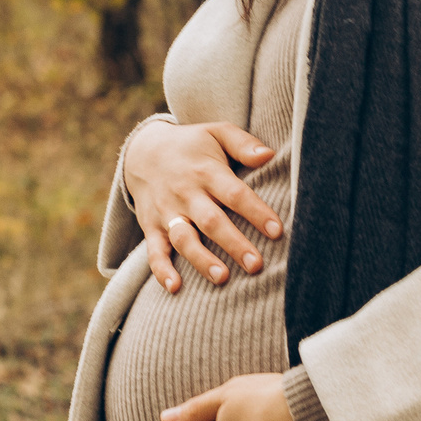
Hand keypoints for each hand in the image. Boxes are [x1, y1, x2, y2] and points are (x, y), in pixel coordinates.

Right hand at [124, 120, 283, 292]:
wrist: (143, 151)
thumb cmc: (193, 145)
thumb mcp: (217, 133)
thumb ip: (244, 144)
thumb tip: (270, 155)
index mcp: (206, 171)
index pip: (235, 194)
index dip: (256, 212)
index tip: (277, 231)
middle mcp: (186, 194)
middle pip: (211, 222)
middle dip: (234, 244)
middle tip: (256, 265)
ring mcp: (167, 212)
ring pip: (184, 239)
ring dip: (202, 260)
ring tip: (223, 278)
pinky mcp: (151, 227)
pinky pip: (154, 251)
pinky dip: (161, 270)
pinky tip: (175, 287)